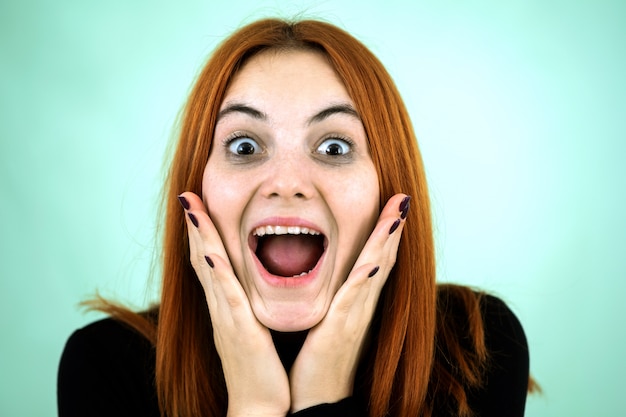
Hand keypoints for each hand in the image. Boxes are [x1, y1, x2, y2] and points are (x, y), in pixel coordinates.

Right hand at [179, 192, 290, 416]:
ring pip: (209, 271)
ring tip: (192, 207)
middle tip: (187, 195)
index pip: (211, 262)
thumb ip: (250, 308)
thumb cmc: (262, 369)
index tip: (198, 205)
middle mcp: (221, 308)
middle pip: (203, 259)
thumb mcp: (254, 331)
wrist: (260, 407)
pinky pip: (226, 297)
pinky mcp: (239, 331)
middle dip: (195, 226)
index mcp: (227, 307)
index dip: (203, 233)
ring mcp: (227, 318)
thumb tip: (253, 288)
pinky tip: (212, 253)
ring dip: (200, 238)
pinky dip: (217, 273)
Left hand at [289, 194, 408, 411]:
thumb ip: (336, 298)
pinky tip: (371, 262)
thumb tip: (335, 278)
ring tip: (396, 214)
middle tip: (402, 197)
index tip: (394, 204)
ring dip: (385, 242)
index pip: (377, 260)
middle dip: (392, 227)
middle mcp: (362, 306)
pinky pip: (353, 299)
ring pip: (374, 272)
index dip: (387, 232)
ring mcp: (354, 317)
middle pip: (383, 259)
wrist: (317, 399)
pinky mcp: (340, 329)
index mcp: (358, 302)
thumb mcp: (331, 321)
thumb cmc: (321, 360)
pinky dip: (363, 279)